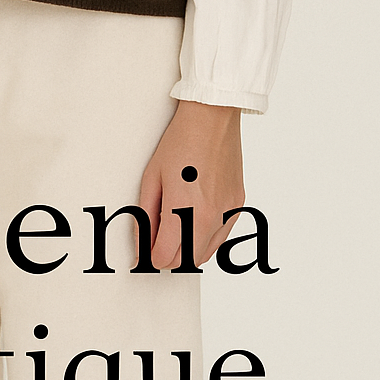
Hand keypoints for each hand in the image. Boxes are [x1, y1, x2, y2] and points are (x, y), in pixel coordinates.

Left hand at [138, 100, 244, 268]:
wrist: (212, 117)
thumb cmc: (179, 142)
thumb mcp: (152, 177)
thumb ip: (145, 216)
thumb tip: (142, 245)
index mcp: (183, 208)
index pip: (165, 256)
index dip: (149, 257)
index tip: (143, 253)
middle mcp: (209, 216)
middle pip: (185, 262)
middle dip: (167, 258)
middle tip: (156, 242)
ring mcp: (227, 212)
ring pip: (204, 255)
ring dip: (187, 251)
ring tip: (174, 229)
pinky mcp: (238, 206)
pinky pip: (220, 238)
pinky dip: (205, 239)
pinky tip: (194, 220)